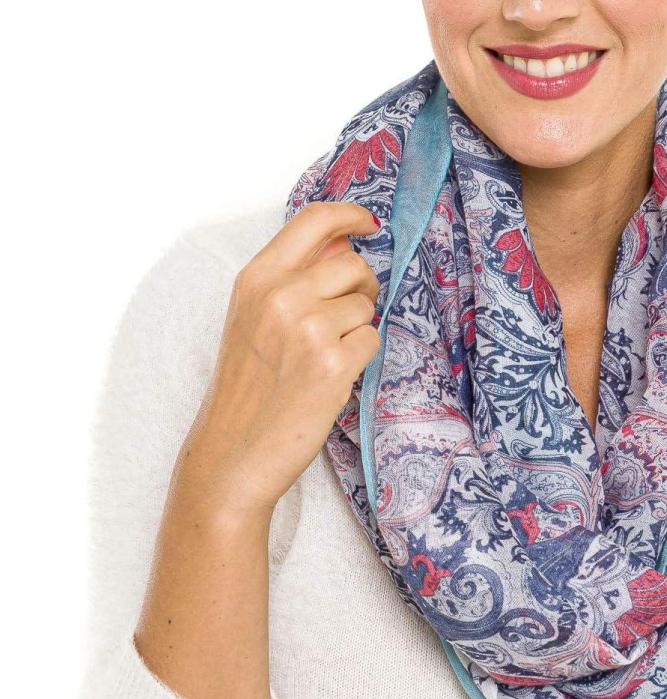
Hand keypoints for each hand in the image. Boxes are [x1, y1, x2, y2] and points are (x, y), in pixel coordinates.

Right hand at [177, 199, 381, 519]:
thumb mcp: (252, 320)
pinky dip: (361, 357)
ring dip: (357, 328)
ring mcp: (308, 329)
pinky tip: (332, 376)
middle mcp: (281, 295)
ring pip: (367, 305)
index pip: (313, 221)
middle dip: (361, 288)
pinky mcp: (333, 365)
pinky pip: (372, 340)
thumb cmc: (245, 391)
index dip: (350, 215)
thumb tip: (343, 247)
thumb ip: (291, 280)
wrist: (233, 454)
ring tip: (325, 356)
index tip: (368, 223)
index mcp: (256, 278)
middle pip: (353, 265)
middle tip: (343, 319)